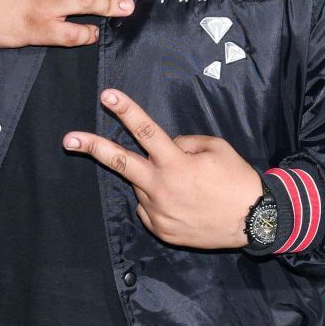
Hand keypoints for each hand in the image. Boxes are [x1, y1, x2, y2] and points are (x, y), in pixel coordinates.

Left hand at [64, 89, 263, 249]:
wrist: (255, 221)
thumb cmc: (237, 180)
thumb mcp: (217, 148)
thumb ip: (185, 143)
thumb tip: (167, 146)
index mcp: (177, 164)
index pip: (146, 132)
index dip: (126, 111)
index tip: (107, 95)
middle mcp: (161, 188)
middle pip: (120, 162)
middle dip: (93, 147)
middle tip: (69, 139)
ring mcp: (159, 212)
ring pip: (143, 186)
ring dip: (154, 179)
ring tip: (187, 187)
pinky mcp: (161, 230)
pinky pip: (150, 208)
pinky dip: (160, 201)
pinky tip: (184, 204)